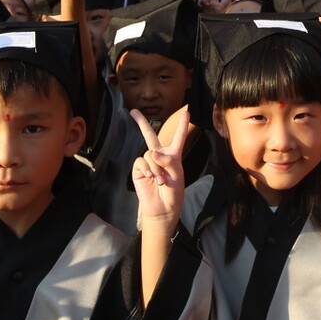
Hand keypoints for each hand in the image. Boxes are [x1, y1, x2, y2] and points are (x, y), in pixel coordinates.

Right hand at [131, 108, 188, 228]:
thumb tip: (152, 152)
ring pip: (150, 154)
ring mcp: (148, 162)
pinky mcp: (139, 169)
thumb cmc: (174, 192)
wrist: (162, 208)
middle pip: (150, 135)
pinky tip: (150, 178)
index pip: (178, 137)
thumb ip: (168, 161)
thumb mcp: (177, 174)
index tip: (186, 111)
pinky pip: (141, 161)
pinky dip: (147, 169)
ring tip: (160, 180)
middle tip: (133, 111)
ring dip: (156, 168)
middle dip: (141, 123)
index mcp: (173, 155)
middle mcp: (159, 155)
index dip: (182, 124)